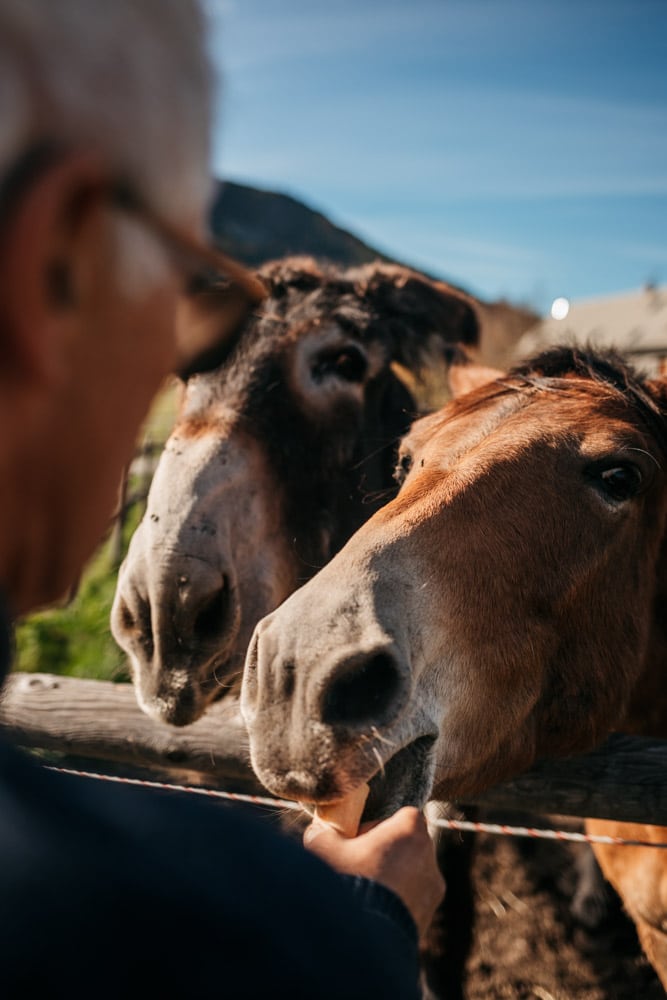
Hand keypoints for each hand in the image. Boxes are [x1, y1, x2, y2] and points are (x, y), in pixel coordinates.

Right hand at [303, 806, 444, 937]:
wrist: (361, 940)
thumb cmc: (347, 881)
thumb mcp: (324, 849)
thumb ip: (323, 833)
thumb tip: (319, 832)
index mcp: (410, 830)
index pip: (402, 815)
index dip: (377, 825)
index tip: (357, 840)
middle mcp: (429, 857)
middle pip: (406, 845)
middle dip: (383, 853)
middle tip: (357, 867)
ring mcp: (432, 891)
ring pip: (409, 876)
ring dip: (389, 880)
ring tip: (361, 893)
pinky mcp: (426, 918)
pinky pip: (409, 903)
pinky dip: (393, 905)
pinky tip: (369, 913)